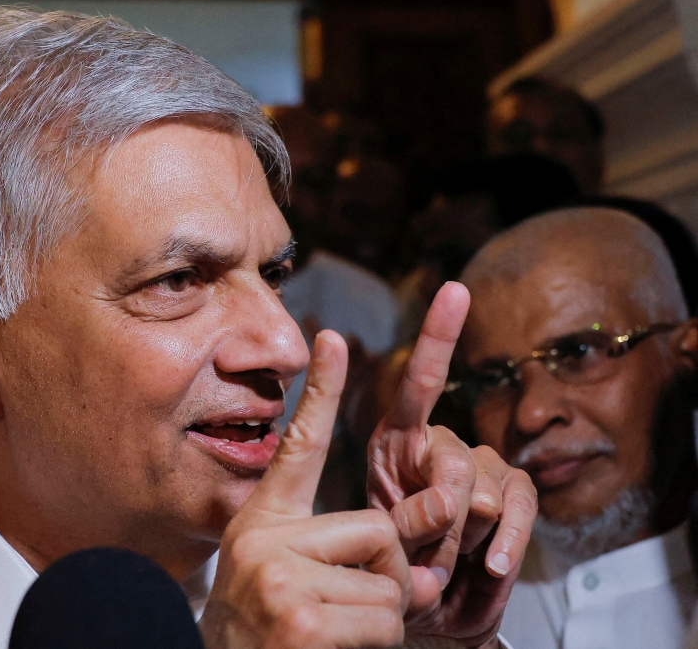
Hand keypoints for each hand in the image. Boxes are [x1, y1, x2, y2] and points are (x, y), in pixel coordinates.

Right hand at [202, 331, 433, 648]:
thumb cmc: (268, 636)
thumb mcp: (303, 584)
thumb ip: (362, 563)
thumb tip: (428, 571)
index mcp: (264, 521)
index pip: (299, 444)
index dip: (322, 390)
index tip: (332, 335)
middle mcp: (264, 538)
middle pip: (377, 528)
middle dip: (388, 575)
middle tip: (348, 611)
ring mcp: (278, 575)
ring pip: (389, 582)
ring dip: (383, 621)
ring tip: (333, 638)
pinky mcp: (300, 617)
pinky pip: (385, 620)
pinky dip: (377, 647)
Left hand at [366, 283, 536, 646]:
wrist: (427, 610)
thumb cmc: (389, 567)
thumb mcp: (379, 539)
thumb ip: (405, 516)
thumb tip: (454, 499)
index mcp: (397, 441)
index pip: (420, 383)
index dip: (440, 337)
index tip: (456, 289)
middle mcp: (440, 444)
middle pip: (456, 456)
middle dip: (440, 509)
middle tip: (424, 545)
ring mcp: (482, 470)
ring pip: (487, 486)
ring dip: (465, 534)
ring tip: (443, 560)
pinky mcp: (512, 498)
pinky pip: (521, 506)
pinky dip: (508, 539)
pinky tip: (492, 565)